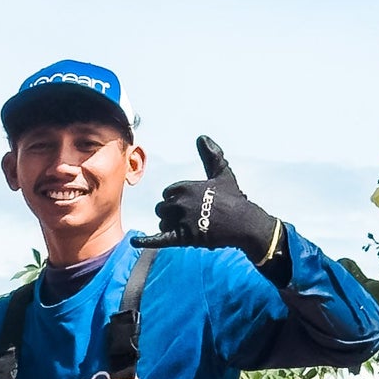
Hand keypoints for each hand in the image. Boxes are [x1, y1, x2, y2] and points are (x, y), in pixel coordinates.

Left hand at [153, 136, 284, 270]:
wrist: (244, 223)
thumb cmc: (233, 198)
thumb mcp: (222, 172)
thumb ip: (210, 155)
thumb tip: (201, 137)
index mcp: (185, 186)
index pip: (168, 194)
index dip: (177, 200)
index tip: (192, 204)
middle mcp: (180, 202)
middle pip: (162, 208)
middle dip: (172, 213)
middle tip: (191, 218)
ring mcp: (181, 220)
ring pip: (163, 223)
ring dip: (172, 227)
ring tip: (190, 228)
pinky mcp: (183, 238)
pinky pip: (159, 239)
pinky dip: (145, 241)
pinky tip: (133, 241)